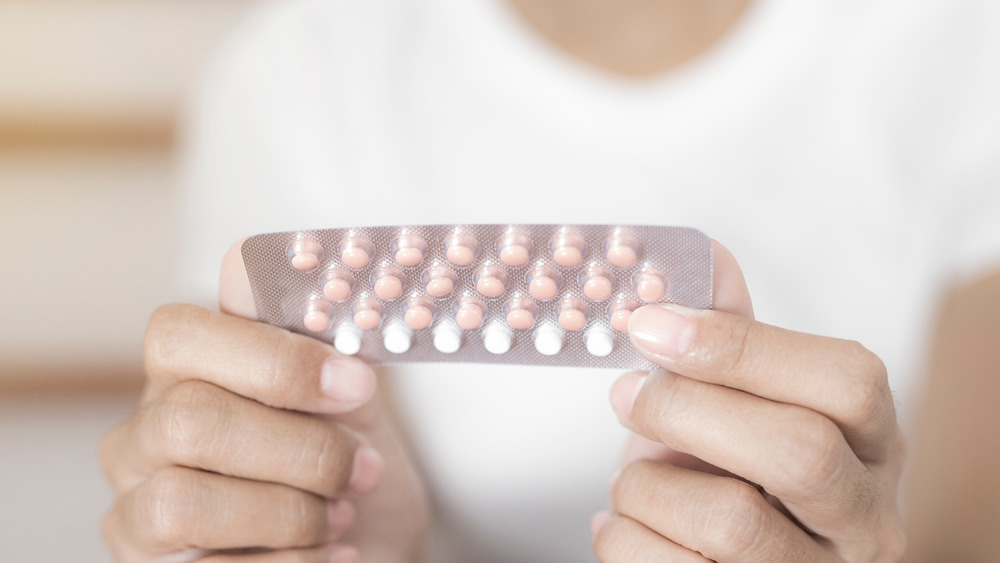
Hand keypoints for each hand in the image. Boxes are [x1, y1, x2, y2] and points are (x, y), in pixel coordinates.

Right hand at [100, 242, 428, 561]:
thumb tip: (283, 263)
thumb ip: (319, 336)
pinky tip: (335, 555)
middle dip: (300, 449)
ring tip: (340, 515)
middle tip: (362, 469)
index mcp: (184, 372)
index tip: (358, 384)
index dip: (274, 358)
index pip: (177, 334)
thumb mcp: (349, 395)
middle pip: (189, 421)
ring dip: (289, 511)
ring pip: (183, 501)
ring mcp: (136, 509)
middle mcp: (143, 435)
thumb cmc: (349, 460)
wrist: (367, 541)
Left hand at [592, 242, 906, 561]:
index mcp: (872, 444)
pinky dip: (621, 536)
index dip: (740, 347)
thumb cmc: (730, 473)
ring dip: (646, 485)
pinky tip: (628, 524)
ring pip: (728, 523)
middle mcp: (865, 520)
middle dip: (684, 410)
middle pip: (796, 452)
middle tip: (625, 395)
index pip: (848, 383)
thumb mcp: (739, 400)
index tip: (652, 325)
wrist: (715, 558)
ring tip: (634, 477)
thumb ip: (728, 333)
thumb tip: (702, 254)